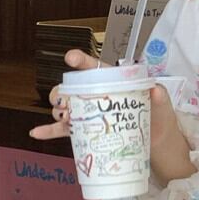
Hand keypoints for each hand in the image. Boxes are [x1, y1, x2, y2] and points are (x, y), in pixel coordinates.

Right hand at [29, 50, 193, 184]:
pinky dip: (48, 130)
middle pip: (69, 88)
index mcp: (112, 82)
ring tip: (66, 119)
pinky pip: (63, 130)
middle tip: (67, 105)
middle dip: (61, 93)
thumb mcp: (162, 104)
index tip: (70, 57)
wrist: (157, 142)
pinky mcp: (86, 131)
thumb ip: (159, 95)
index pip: (94, 67)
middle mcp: (96, 95)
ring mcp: (89, 113)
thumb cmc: (158, 117)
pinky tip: (36, 133)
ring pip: (63, 107)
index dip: (80, 60)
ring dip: (58, 111)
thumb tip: (155, 89)